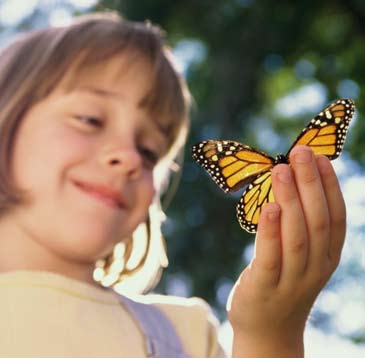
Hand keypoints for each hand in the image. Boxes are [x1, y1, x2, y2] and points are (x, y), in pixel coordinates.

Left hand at [227, 145, 345, 357]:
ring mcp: (292, 279)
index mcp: (327, 256)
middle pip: (318, 220)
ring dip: (291, 200)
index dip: (329, 186)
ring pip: (297, 235)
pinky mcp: (265, 286)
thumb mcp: (299, 256)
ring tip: (281, 170)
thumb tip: (290, 184)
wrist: (268, 330)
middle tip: (299, 152)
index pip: (336, 216)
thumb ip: (298, 226)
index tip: (319, 157)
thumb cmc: (281, 282)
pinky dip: (271, 230)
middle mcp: (316, 267)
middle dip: (310, 183)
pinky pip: (271, 256)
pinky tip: (269, 206)